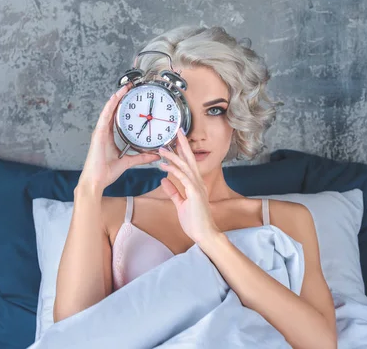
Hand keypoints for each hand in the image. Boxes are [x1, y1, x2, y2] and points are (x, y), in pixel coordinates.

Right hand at [78, 83, 160, 193]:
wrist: (96, 181)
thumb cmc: (106, 172)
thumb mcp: (128, 162)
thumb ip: (141, 157)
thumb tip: (155, 155)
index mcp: (108, 137)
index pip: (116, 118)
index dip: (122, 106)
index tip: (130, 98)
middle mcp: (103, 132)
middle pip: (112, 111)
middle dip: (120, 99)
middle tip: (129, 88)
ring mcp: (100, 132)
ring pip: (108, 111)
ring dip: (116, 99)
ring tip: (124, 88)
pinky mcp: (98, 134)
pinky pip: (105, 117)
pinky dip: (110, 107)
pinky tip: (115, 98)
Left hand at [158, 129, 219, 245]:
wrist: (204, 234)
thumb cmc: (195, 221)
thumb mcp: (180, 204)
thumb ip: (173, 192)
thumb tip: (164, 180)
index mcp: (195, 184)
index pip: (189, 163)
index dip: (183, 150)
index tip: (177, 140)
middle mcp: (198, 182)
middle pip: (190, 158)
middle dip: (183, 144)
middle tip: (177, 130)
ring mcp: (197, 187)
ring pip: (185, 166)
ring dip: (173, 156)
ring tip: (162, 149)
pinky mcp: (194, 193)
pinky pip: (183, 178)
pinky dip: (174, 170)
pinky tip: (164, 166)